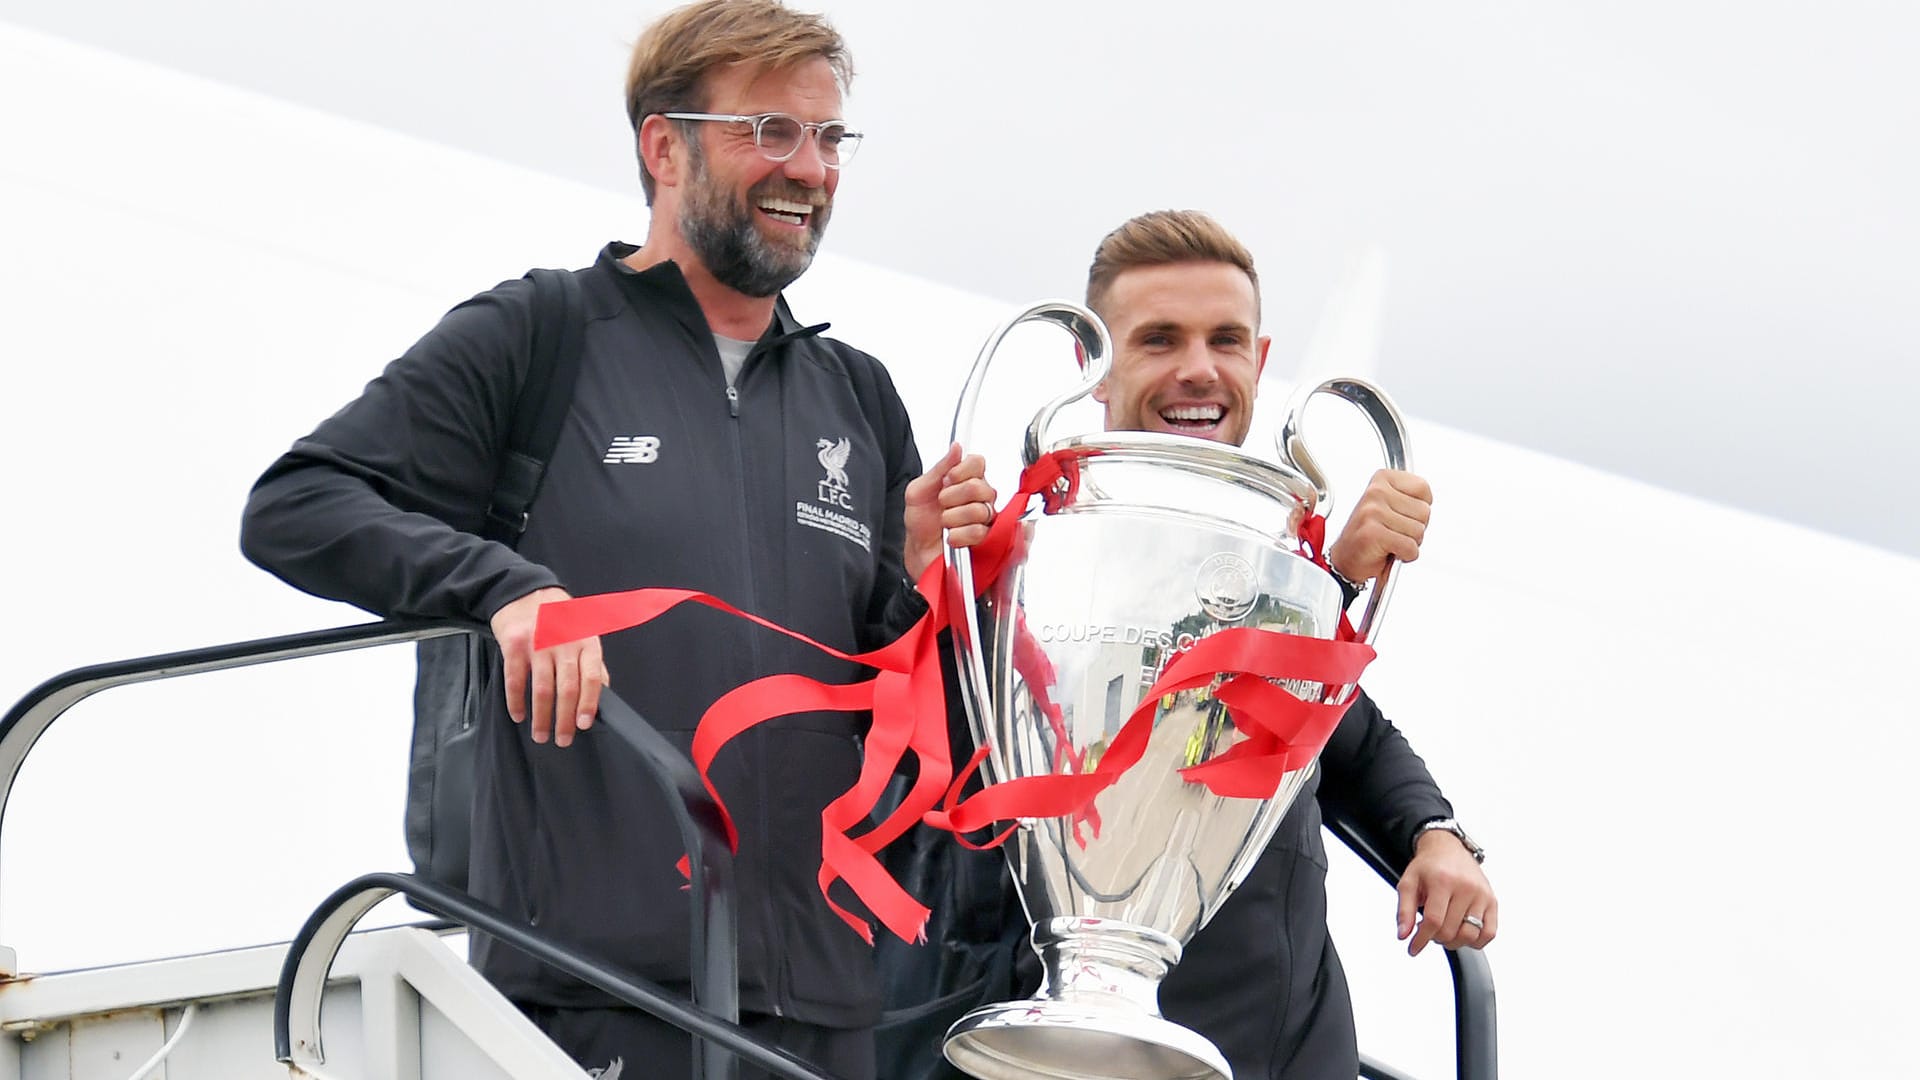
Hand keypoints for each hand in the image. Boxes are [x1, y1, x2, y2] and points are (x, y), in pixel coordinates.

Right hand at [489, 586, 609, 747]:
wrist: (524, 592)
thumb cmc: (558, 617)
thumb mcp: (583, 633)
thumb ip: (593, 663)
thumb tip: (602, 694)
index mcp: (586, 641)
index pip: (592, 677)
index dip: (589, 703)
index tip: (584, 725)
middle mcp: (564, 642)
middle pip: (567, 688)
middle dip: (565, 719)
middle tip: (563, 740)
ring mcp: (538, 644)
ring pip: (541, 689)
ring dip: (541, 717)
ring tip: (541, 735)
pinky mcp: (514, 645)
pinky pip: (515, 680)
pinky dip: (516, 702)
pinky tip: (518, 715)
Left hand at [904, 442, 996, 577]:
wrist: (919, 551)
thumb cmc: (921, 522)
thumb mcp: (920, 490)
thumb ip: (939, 468)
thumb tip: (956, 447)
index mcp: (965, 480)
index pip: (978, 462)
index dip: (961, 470)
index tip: (947, 480)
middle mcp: (979, 496)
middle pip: (978, 486)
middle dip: (952, 497)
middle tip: (942, 504)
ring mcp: (985, 517)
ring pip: (978, 510)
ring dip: (953, 518)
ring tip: (945, 523)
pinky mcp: (987, 538)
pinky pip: (979, 531)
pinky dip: (958, 535)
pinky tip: (952, 536)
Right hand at [1328, 469, 1431, 584]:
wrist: (1347, 558)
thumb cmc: (1371, 533)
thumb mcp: (1392, 505)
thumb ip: (1412, 497)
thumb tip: (1428, 501)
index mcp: (1382, 479)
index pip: (1423, 488)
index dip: (1418, 509)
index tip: (1400, 515)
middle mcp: (1376, 491)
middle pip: (1424, 511)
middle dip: (1414, 528)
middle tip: (1394, 532)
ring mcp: (1373, 511)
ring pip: (1419, 531)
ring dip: (1408, 543)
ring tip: (1390, 541)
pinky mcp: (1373, 533)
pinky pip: (1410, 548)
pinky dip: (1404, 555)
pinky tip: (1388, 551)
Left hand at [1396, 829, 1498, 955]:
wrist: (1448, 848)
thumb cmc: (1428, 866)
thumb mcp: (1408, 883)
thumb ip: (1404, 910)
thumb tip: (1403, 935)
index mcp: (1443, 880)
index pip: (1433, 921)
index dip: (1421, 939)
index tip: (1413, 948)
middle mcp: (1466, 887)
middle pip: (1451, 931)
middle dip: (1435, 938)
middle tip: (1428, 931)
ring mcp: (1482, 895)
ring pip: (1470, 935)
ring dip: (1454, 942)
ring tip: (1444, 932)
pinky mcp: (1492, 901)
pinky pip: (1489, 933)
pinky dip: (1476, 942)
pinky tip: (1463, 934)